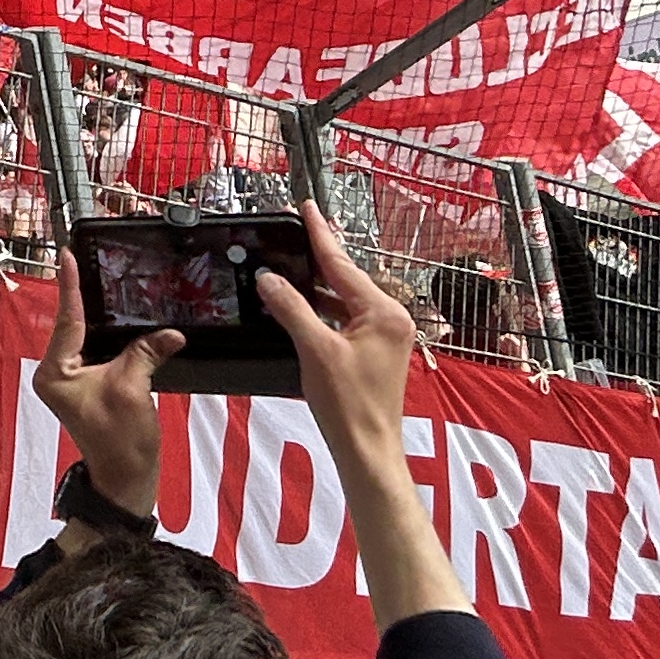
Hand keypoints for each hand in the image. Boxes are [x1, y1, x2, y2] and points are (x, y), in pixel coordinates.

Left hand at [34, 247, 172, 528]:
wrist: (126, 480)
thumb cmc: (121, 442)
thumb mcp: (133, 389)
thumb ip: (146, 353)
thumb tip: (170, 333)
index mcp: (55, 372)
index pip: (66, 320)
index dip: (70, 286)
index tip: (67, 255)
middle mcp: (56, 373)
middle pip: (74, 325)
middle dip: (86, 296)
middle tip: (91, 259)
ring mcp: (71, 381)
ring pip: (88, 338)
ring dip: (101, 316)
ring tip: (106, 281)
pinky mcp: (88, 386)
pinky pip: (99, 351)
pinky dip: (114, 337)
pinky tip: (126, 320)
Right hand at [251, 209, 464, 629]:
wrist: (368, 451)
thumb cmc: (348, 405)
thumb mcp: (316, 351)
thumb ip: (292, 308)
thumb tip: (268, 278)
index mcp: (384, 311)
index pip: (343, 264)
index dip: (320, 235)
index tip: (306, 206)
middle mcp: (390, 318)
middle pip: (345, 279)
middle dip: (316, 259)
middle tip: (291, 231)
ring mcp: (384, 337)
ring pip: (344, 301)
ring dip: (316, 288)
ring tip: (286, 266)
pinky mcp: (374, 354)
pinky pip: (344, 320)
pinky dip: (321, 312)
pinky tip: (297, 307)